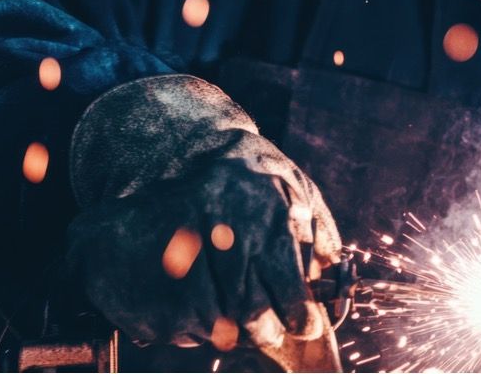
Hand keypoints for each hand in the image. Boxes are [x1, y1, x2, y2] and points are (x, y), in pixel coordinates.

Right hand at [66, 155, 339, 351]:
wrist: (172, 150)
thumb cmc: (244, 171)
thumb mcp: (290, 184)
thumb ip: (317, 229)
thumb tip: (331, 273)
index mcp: (262, 218)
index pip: (288, 290)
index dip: (300, 316)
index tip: (304, 324)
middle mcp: (221, 239)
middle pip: (253, 313)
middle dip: (267, 329)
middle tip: (270, 330)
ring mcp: (180, 260)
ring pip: (216, 324)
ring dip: (231, 330)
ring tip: (236, 316)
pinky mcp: (149, 276)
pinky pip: (177, 322)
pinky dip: (193, 324)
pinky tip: (199, 301)